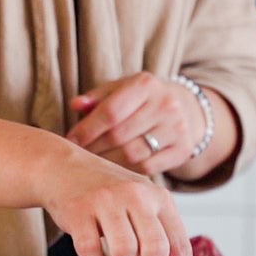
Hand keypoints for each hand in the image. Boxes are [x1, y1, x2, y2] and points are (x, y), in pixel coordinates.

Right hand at [35, 146, 191, 255]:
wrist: (64, 169)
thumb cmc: (109, 198)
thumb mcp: (141, 208)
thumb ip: (158, 243)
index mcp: (160, 198)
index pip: (180, 247)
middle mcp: (137, 196)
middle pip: (156, 251)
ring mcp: (107, 201)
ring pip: (125, 254)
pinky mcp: (79, 210)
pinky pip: (92, 253)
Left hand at [67, 73, 201, 178]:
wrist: (185, 109)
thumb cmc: (141, 100)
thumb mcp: (121, 90)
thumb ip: (97, 97)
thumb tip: (76, 104)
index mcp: (145, 84)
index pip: (111, 111)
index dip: (87, 128)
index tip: (70, 140)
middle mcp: (165, 104)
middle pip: (120, 134)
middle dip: (94, 147)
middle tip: (79, 154)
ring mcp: (177, 128)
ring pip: (133, 154)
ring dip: (108, 162)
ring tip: (94, 163)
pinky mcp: (182, 150)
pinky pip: (148, 168)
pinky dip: (127, 171)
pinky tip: (115, 170)